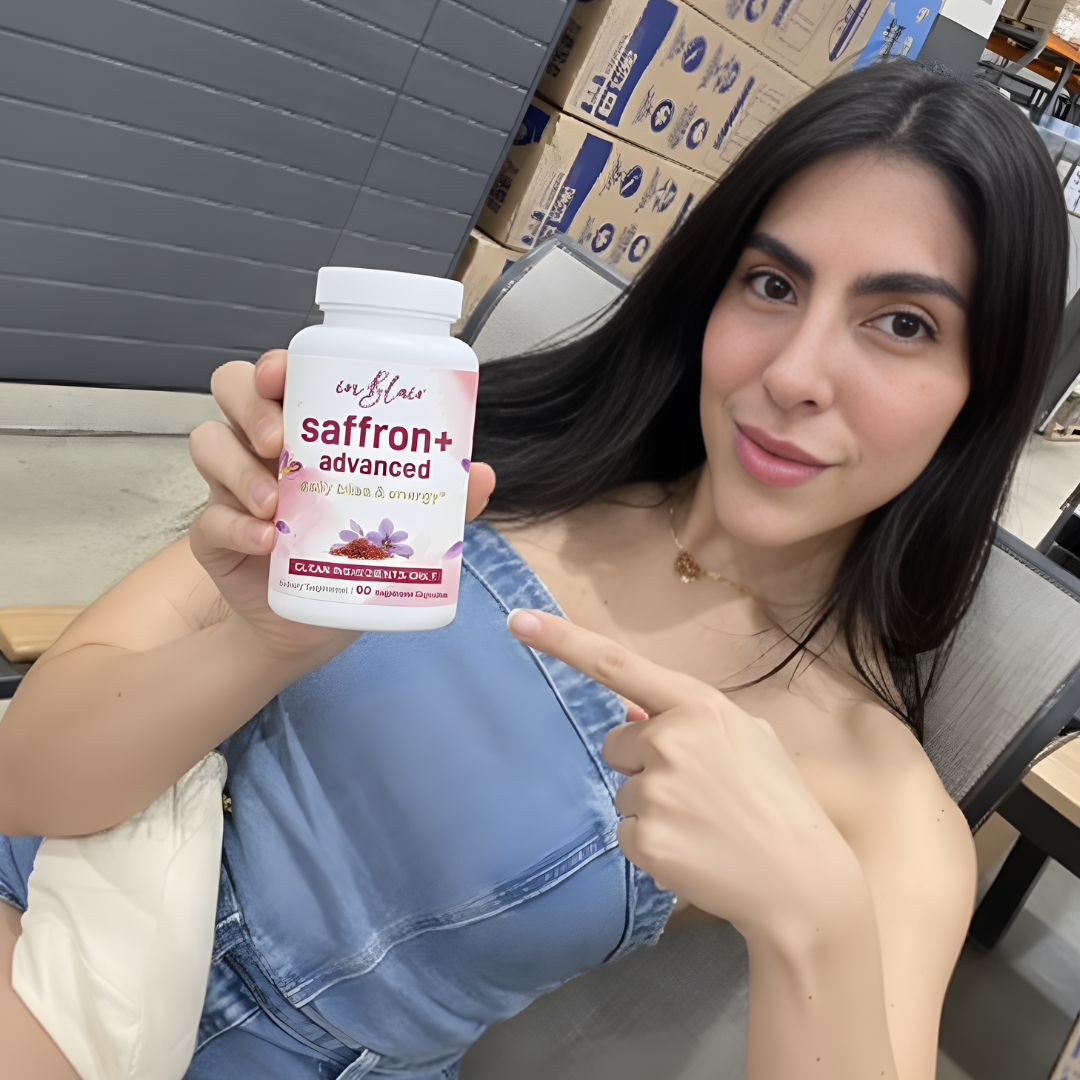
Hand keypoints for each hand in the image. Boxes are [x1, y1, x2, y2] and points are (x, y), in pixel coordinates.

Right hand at [188, 351, 495, 660]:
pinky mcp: (215, 534)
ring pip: (208, 443)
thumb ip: (442, 499)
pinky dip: (235, 526)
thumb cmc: (355, 554)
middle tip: (281, 441)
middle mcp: (264, 446)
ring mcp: (234, 487)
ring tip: (274, 503)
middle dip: (250, 405)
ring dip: (238, 468)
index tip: (284, 372)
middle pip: (231, 390)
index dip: (276, 364)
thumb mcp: (405, 525)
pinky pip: (209, 518)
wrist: (317, 624)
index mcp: (307, 427)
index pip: (281, 375)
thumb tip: (482, 475)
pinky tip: (265, 542)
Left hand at [506, 608, 857, 937]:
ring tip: (705, 824)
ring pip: (623, 792)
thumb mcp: (747, 738)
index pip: (616, 665)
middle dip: (645, 764)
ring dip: (653, 807)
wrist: (802, 881)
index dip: (562, 641)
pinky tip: (695, 851)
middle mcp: (670, 740)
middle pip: (616, 743)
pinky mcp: (646, 840)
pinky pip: (625, 833)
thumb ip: (689, 717)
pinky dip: (652, 844)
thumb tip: (631, 712)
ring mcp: (657, 791)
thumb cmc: (777, 802)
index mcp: (698, 706)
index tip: (517, 620)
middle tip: (699, 791)